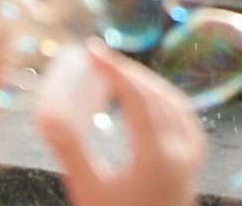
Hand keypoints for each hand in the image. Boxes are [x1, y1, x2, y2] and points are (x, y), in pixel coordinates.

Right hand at [36, 44, 204, 205]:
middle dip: (128, 72)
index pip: (137, 97)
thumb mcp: (88, 189)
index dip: (114, 69)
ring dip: (146, 83)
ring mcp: (192, 155)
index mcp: (155, 155)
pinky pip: (183, 115)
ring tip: (117, 76)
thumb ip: (70, 150)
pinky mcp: (194, 160)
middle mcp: (180, 150)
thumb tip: (46, 116)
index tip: (93, 51)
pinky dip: (162, 98)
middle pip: (157, 95)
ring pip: (173, 102)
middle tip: (100, 60)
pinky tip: (145, 99)